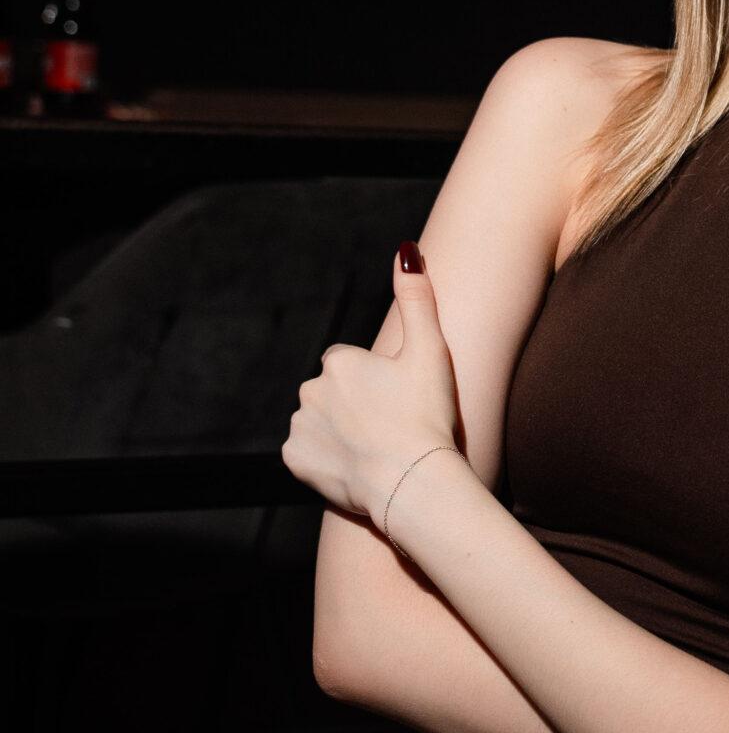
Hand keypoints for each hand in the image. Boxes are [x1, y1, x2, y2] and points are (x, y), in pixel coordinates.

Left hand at [282, 244, 463, 526]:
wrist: (412, 483)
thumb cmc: (427, 415)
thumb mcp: (430, 350)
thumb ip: (416, 297)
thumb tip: (405, 249)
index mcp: (339, 361)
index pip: (349, 364)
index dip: (376, 382)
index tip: (398, 400)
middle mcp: (311, 389)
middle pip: (332, 392)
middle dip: (353, 405)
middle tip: (390, 425)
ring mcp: (299, 426)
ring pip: (319, 422)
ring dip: (339, 431)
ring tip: (376, 449)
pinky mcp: (294, 460)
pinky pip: (307, 454)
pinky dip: (325, 459)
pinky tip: (355, 466)